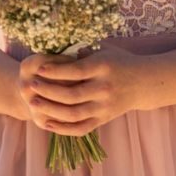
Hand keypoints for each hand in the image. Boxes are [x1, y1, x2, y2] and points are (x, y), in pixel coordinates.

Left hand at [17, 46, 142, 135]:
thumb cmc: (120, 61)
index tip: (38, 68)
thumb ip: (82, 49)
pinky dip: (63, 128)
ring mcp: (104, 107)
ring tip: (34, 102)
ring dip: (51, 110)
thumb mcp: (104, 49)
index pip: (75, 71)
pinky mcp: (104, 119)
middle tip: (31, 86)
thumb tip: (55, 47)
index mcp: (103, 68)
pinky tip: (47, 123)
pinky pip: (80, 128)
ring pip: (73, 114)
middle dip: (48, 91)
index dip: (55, 70)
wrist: (144, 83)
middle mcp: (104, 89)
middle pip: (71, 94)